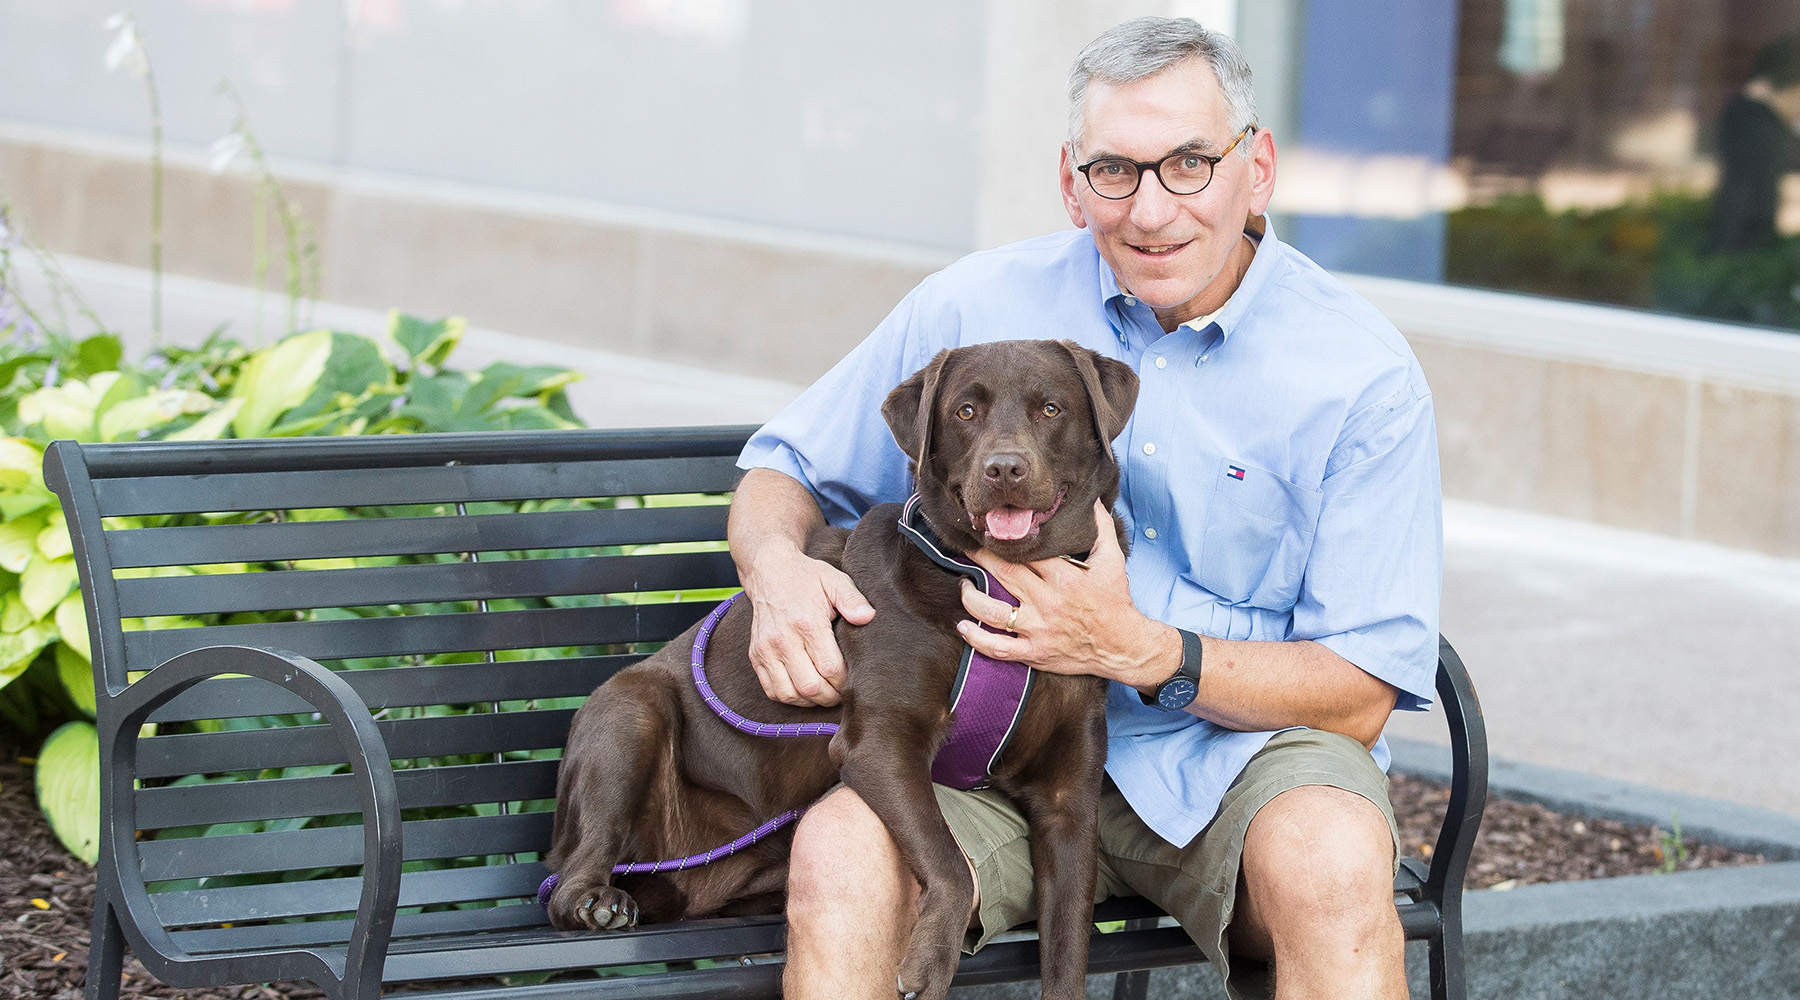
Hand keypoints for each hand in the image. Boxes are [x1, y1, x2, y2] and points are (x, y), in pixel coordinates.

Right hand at [742, 543, 874, 706]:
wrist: (769, 571)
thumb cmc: (806, 577)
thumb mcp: (834, 580)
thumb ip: (853, 600)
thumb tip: (868, 617)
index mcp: (806, 623)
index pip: (830, 668)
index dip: (845, 681)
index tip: (855, 679)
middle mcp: (783, 640)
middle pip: (809, 687)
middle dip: (830, 696)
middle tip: (842, 692)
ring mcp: (766, 650)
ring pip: (788, 694)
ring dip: (809, 701)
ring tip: (824, 693)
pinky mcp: (755, 655)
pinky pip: (771, 690)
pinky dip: (789, 697)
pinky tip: (803, 690)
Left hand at [955, 500, 1174, 687]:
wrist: (1122, 646)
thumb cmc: (1115, 602)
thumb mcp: (1113, 560)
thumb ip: (1102, 527)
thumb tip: (1092, 500)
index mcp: (1064, 577)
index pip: (1027, 552)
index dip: (1006, 540)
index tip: (991, 531)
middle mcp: (1048, 602)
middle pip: (1005, 574)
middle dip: (982, 559)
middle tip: (968, 549)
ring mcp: (1039, 629)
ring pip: (993, 612)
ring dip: (971, 597)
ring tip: (963, 585)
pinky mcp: (1035, 652)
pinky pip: (999, 648)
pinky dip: (977, 638)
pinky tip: (963, 626)